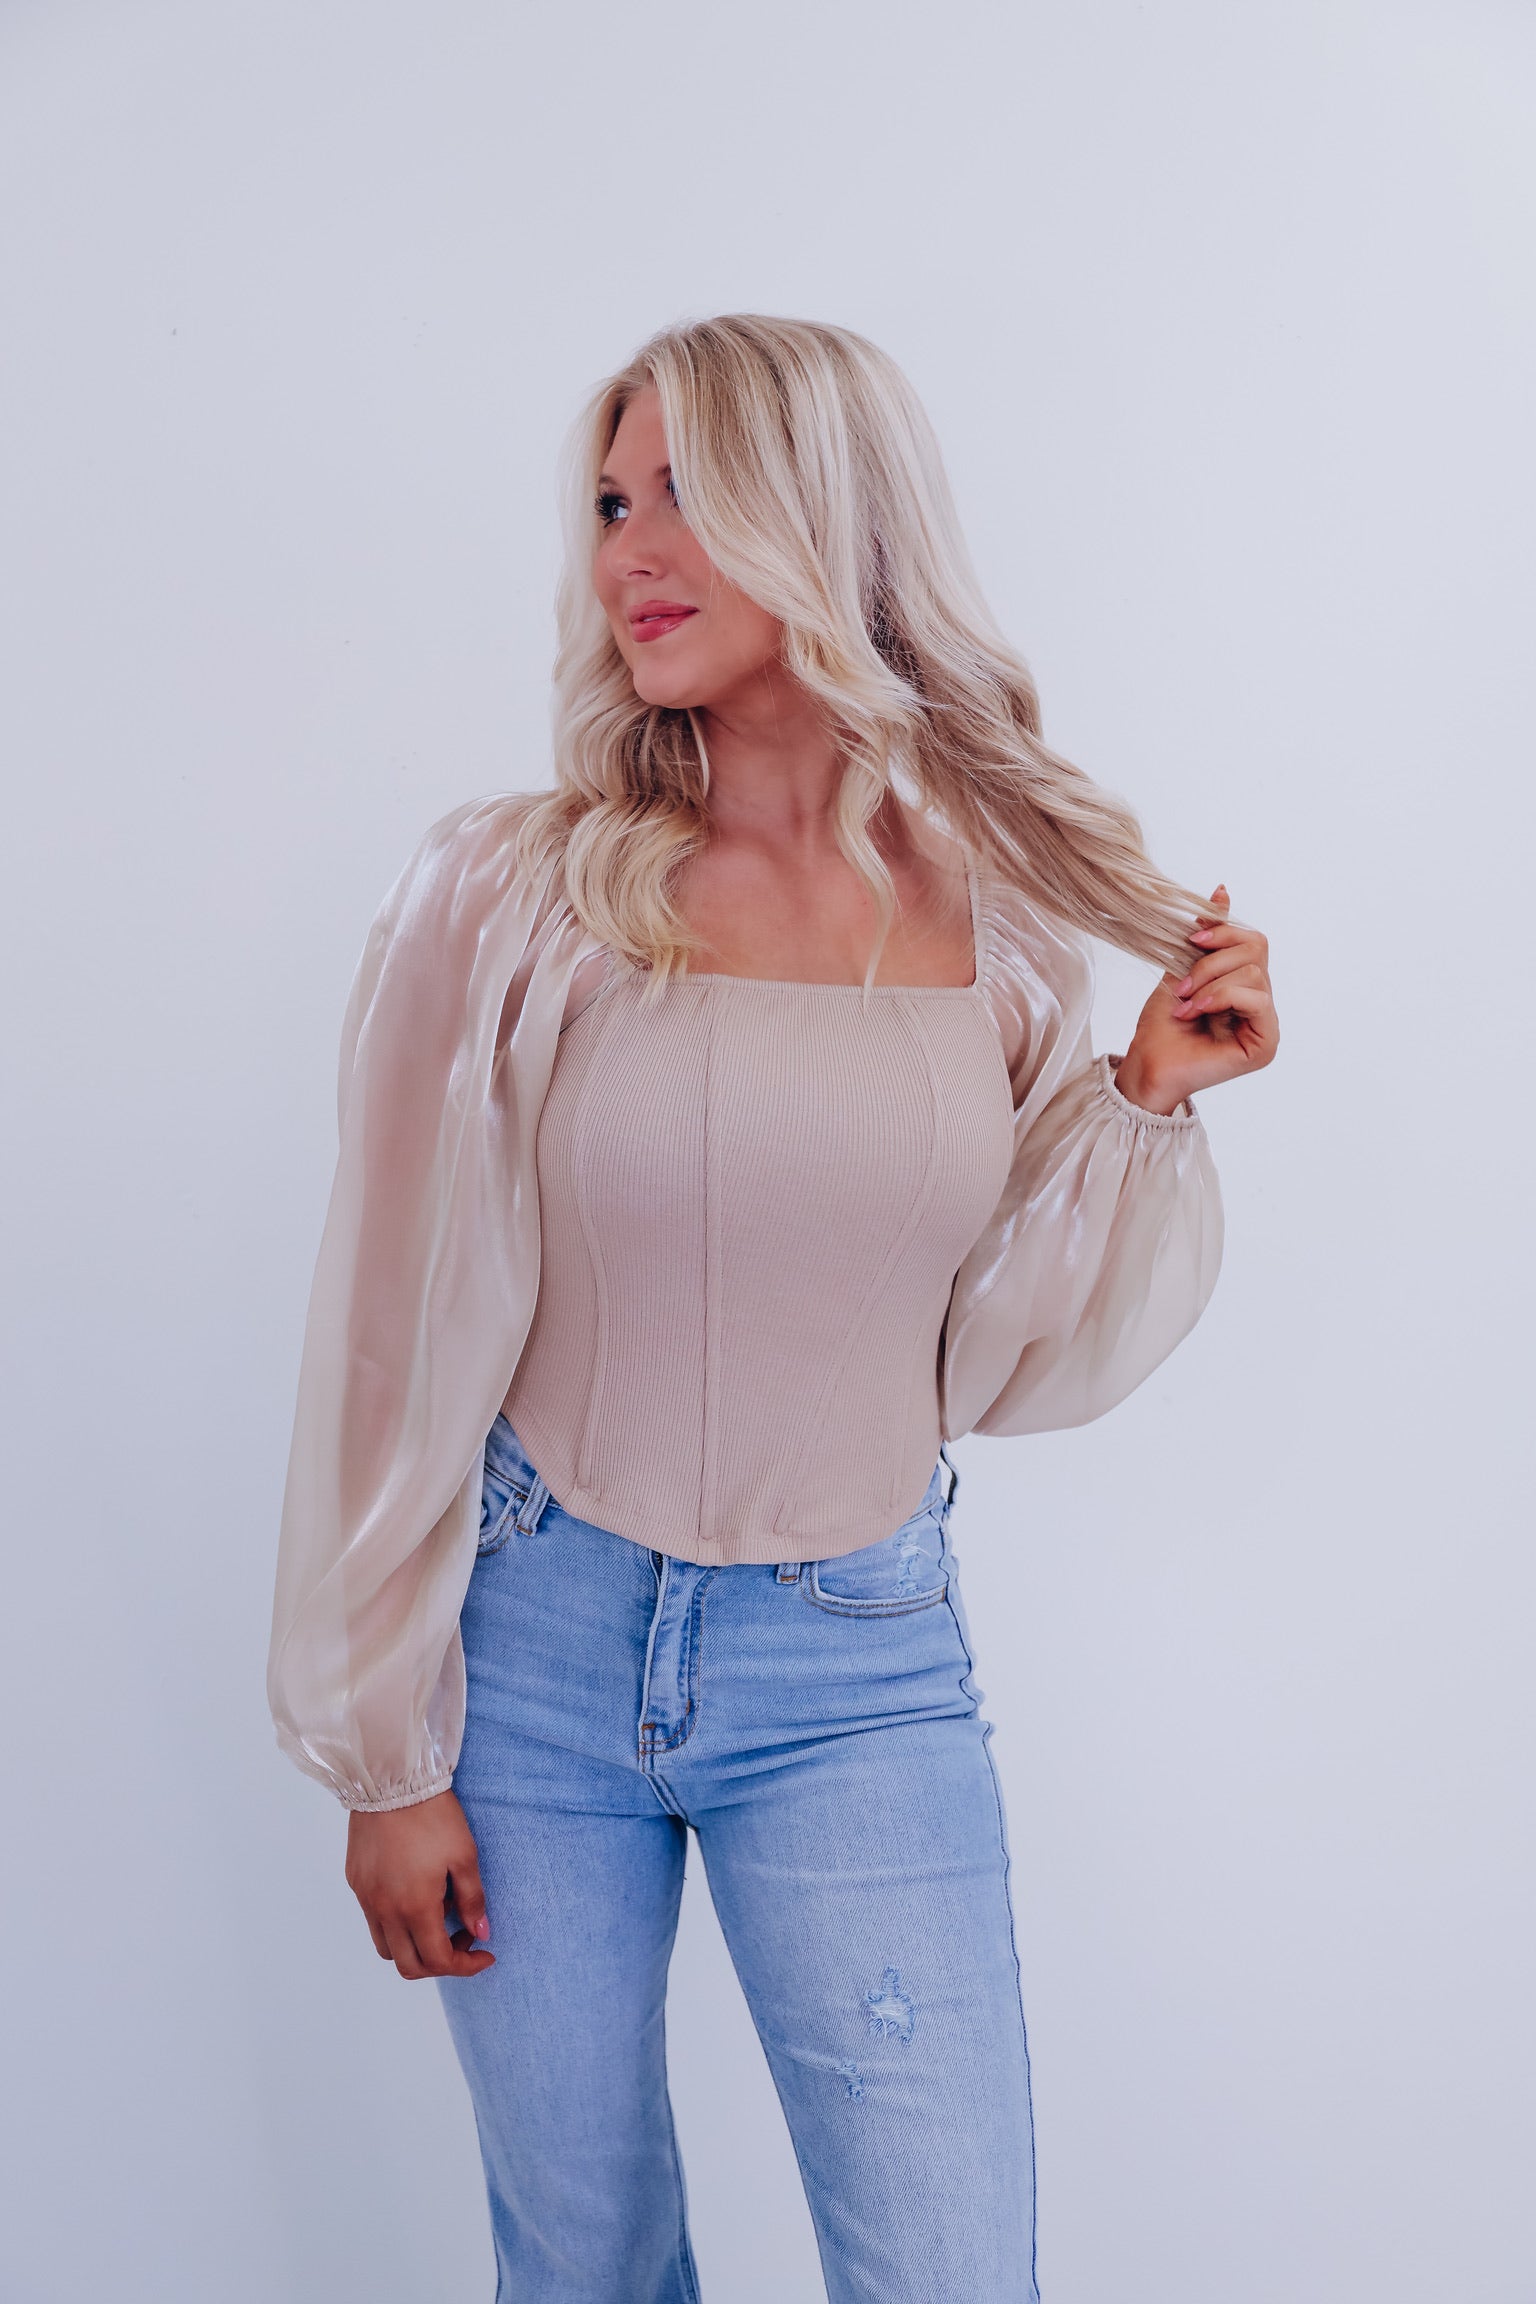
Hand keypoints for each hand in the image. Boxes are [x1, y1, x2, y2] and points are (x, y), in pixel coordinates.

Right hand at [344, 1788, 495, 1980]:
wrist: (392, 1781)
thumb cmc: (433, 1815)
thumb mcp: (464, 1855)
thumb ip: (472, 1900)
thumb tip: (481, 1933)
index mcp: (415, 1907)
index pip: (438, 1961)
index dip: (466, 1966)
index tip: (486, 1954)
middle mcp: (385, 1910)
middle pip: (409, 1966)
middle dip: (440, 1963)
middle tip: (463, 1937)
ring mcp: (366, 1898)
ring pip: (387, 1948)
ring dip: (415, 1947)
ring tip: (439, 1916)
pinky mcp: (356, 1882)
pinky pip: (373, 1921)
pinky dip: (396, 1925)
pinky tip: (415, 1896)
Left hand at [1113, 885, 1278, 1115]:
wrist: (1147, 1061)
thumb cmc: (1162, 1023)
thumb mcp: (1183, 967)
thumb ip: (1207, 936)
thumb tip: (1222, 890)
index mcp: (1245, 984)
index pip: (1254, 940)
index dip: (1224, 933)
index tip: (1191, 941)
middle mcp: (1261, 1003)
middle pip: (1257, 950)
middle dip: (1212, 962)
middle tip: (1183, 985)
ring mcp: (1266, 1024)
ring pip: (1255, 973)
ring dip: (1211, 984)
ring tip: (1187, 1004)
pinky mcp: (1266, 1043)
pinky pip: (1257, 1000)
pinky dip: (1223, 998)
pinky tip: (1199, 1011)